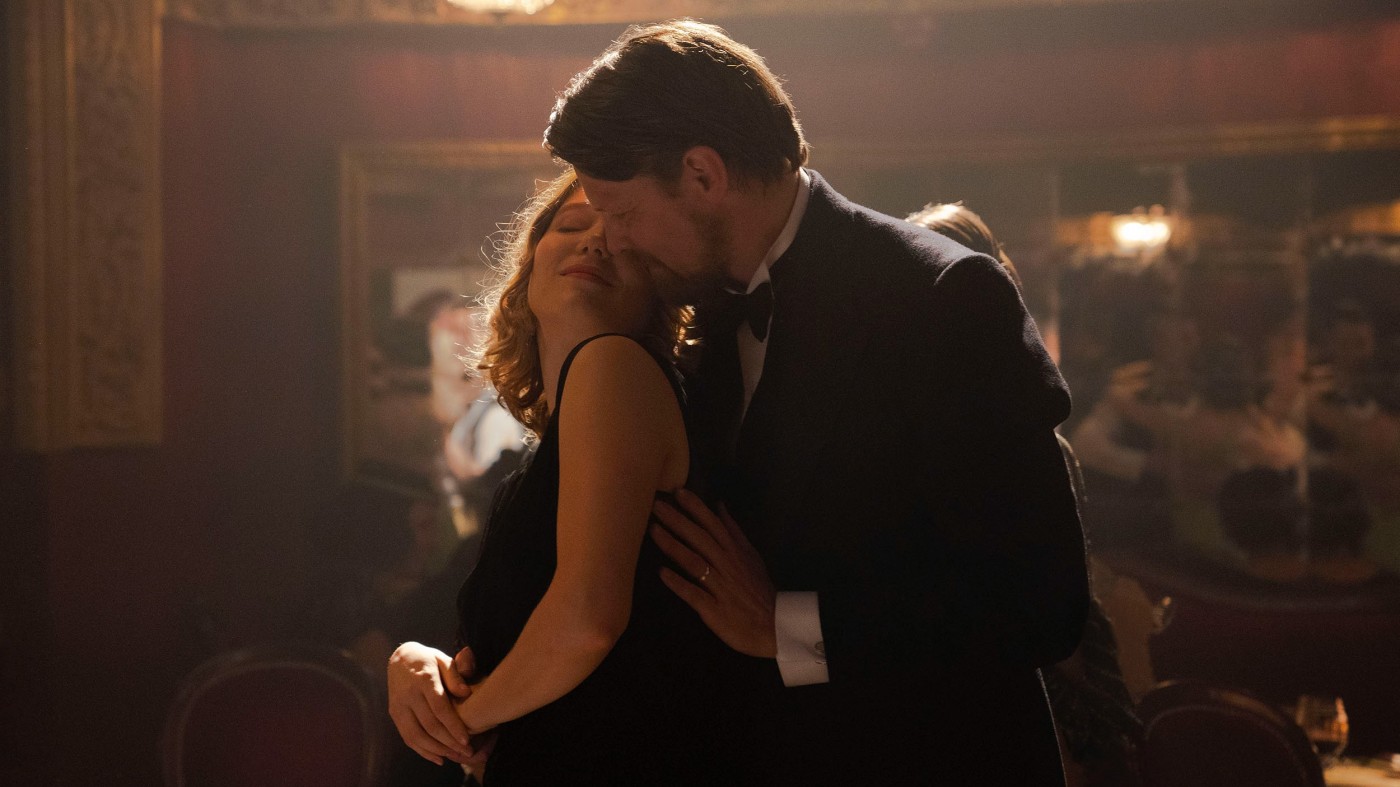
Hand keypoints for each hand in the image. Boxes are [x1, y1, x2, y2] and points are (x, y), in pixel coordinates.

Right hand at [387, 642, 474, 764]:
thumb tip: (466, 693)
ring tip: (454, 756)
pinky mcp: (393, 714)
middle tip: (467, 752)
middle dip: (449, 742)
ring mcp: (398, 705)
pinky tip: (438, 757)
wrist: (400, 658)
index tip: (467, 740)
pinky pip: (407, 737)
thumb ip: (456, 675)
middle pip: (429, 725)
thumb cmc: (429, 660)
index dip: (453, 726)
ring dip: (436, 749)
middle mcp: (408, 694)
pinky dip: (422, 750)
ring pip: (416, 735)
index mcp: (424, 679)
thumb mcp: (444, 660)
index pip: (439, 708)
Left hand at [650, 489, 777, 657]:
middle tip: (656, 505)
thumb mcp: (751, 556)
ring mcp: (720, 587)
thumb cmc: (758, 590)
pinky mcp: (714, 609)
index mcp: (735, 552)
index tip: (677, 491)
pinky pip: (694, 594)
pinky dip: (678, 583)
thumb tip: (719, 506)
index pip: (714, 525)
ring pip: (694, 562)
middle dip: (678, 520)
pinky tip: (661, 573)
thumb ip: (733, 531)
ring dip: (673, 545)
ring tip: (653, 531)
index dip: (696, 508)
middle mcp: (726, 565)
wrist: (774, 626)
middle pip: (700, 538)